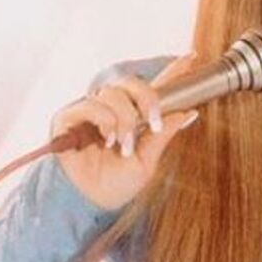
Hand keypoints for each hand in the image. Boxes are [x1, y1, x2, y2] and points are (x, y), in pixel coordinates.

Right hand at [53, 55, 200, 210]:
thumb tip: (188, 112)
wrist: (92, 203)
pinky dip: (103, 119)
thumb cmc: (117, 185)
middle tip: (153, 122)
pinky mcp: (68, 118)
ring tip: (123, 145)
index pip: (153, 88)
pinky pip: (89, 104)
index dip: (171, 71)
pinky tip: (107, 139)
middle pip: (130, 82)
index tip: (192, 57)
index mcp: (132, 117)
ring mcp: (89, 111)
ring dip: (124, 119)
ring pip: (112, 93)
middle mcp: (110, 109)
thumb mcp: (147, 160)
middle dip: (147, 98)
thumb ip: (163, 135)